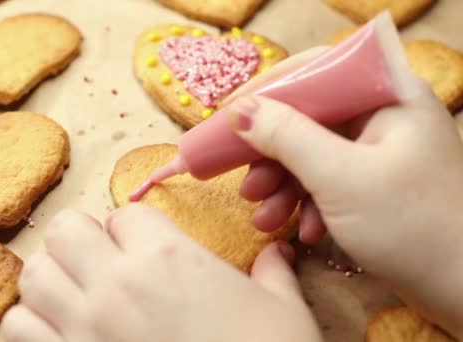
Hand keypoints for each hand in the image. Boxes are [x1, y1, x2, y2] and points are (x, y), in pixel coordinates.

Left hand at [0, 206, 321, 341]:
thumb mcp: (284, 312)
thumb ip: (274, 272)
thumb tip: (277, 253)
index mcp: (169, 258)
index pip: (125, 214)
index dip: (134, 230)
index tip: (145, 250)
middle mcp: (117, 285)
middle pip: (65, 229)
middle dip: (81, 240)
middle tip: (102, 262)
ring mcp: (84, 328)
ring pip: (34, 274)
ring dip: (51, 279)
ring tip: (76, 295)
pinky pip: (17, 330)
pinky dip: (30, 326)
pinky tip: (58, 334)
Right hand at [227, 57, 462, 336]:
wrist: (461, 290)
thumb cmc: (411, 225)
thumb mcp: (340, 177)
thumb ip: (286, 138)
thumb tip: (239, 111)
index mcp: (388, 95)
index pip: (318, 70)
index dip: (270, 89)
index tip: (230, 115)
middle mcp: (384, 115)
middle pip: (309, 116)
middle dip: (272, 155)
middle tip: (246, 184)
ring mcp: (379, 151)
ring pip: (313, 153)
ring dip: (283, 186)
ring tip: (264, 218)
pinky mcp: (373, 183)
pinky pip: (327, 180)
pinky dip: (307, 203)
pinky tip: (304, 232)